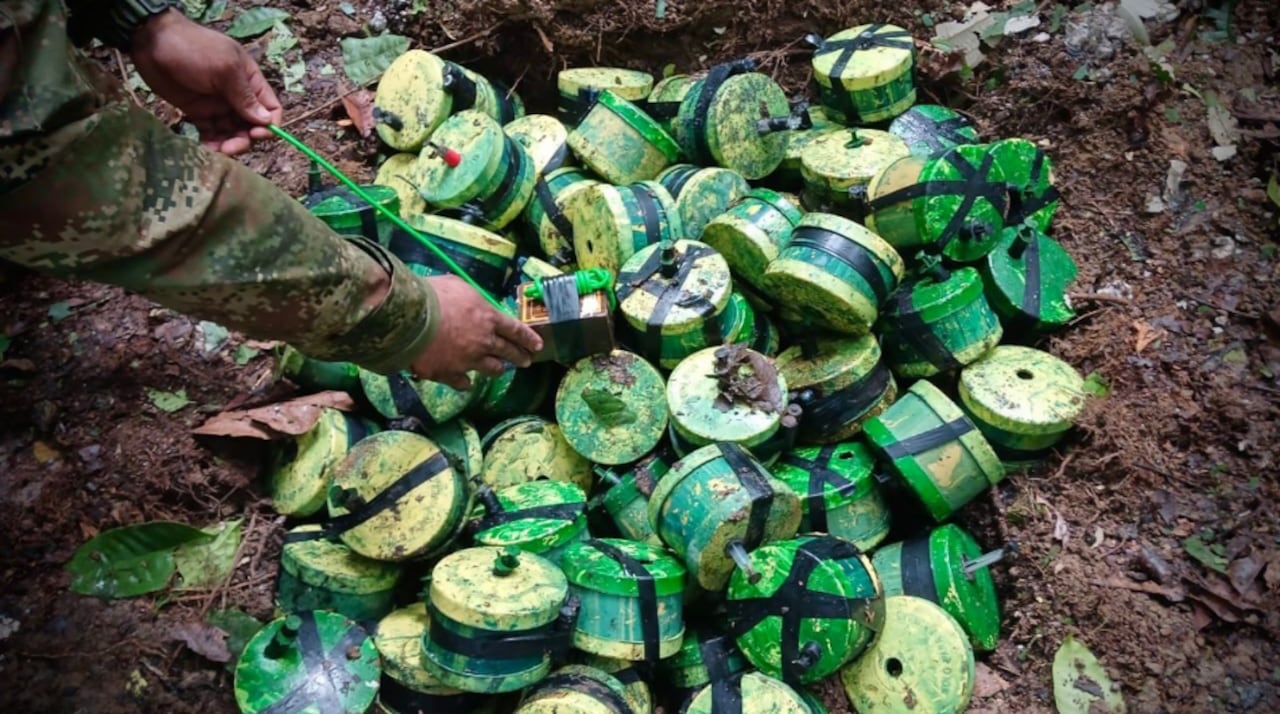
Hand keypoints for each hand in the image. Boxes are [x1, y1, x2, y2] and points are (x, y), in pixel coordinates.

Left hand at [130, 10, 282, 155]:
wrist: (151, 42)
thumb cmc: (194, 49)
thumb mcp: (224, 69)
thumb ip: (245, 96)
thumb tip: (267, 121)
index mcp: (250, 80)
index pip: (271, 108)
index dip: (269, 124)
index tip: (256, 134)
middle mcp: (237, 95)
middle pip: (251, 125)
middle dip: (244, 139)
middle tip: (230, 148)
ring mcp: (218, 105)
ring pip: (232, 132)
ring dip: (228, 144)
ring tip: (216, 151)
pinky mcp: (198, 113)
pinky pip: (211, 133)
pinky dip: (211, 143)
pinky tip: (205, 149)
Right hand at [411, 276, 542, 389]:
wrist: (409, 320)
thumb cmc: (433, 296)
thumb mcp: (458, 286)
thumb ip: (471, 297)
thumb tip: (472, 300)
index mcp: (489, 318)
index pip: (516, 330)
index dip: (528, 338)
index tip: (538, 346)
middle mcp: (483, 342)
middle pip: (507, 352)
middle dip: (519, 357)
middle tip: (526, 361)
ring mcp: (468, 361)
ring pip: (491, 369)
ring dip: (497, 369)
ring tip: (499, 370)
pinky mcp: (449, 374)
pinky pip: (463, 382)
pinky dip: (466, 382)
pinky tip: (466, 383)